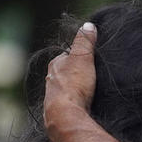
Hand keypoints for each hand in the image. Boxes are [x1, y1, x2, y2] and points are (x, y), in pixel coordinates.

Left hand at [43, 23, 97, 141]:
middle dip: (75, 74)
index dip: (79, 56)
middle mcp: (50, 80)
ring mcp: (51, 97)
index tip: (90, 58)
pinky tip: (80, 106)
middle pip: (65, 73)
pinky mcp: (55, 112)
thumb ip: (84, 41)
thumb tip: (88, 25)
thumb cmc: (73, 85)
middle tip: (91, 76)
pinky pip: (66, 103)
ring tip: (88, 92)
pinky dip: (73, 103)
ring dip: (74, 90)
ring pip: (64, 89)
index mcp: (55, 65)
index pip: (67, 56)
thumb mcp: (82, 58)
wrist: (65, 116)